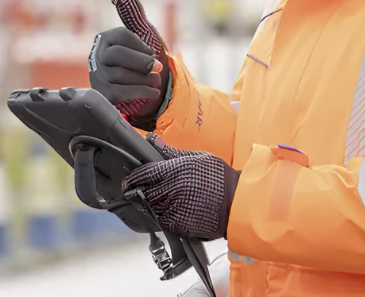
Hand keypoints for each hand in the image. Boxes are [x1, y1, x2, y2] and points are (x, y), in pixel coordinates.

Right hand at [88, 26, 168, 119]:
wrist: (131, 92)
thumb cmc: (137, 61)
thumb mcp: (137, 39)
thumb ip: (133, 15)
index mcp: (105, 39)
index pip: (121, 35)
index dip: (140, 44)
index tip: (152, 51)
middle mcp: (96, 56)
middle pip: (117, 54)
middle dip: (141, 61)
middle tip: (158, 67)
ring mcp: (97, 76)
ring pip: (121, 74)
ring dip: (144, 78)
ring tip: (155, 80)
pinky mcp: (103, 94)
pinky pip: (123, 92)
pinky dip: (142, 92)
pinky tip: (153, 92)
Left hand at [121, 136, 238, 241]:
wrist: (237, 202)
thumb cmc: (219, 177)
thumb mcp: (197, 157)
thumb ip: (171, 153)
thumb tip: (152, 140)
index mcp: (174, 170)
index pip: (144, 174)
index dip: (133, 178)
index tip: (127, 181)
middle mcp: (171, 189)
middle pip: (144, 192)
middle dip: (139, 192)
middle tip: (138, 192)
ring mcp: (174, 209)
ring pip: (152, 208)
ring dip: (151, 205)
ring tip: (161, 201)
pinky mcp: (179, 225)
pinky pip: (163, 221)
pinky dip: (163, 217)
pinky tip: (172, 211)